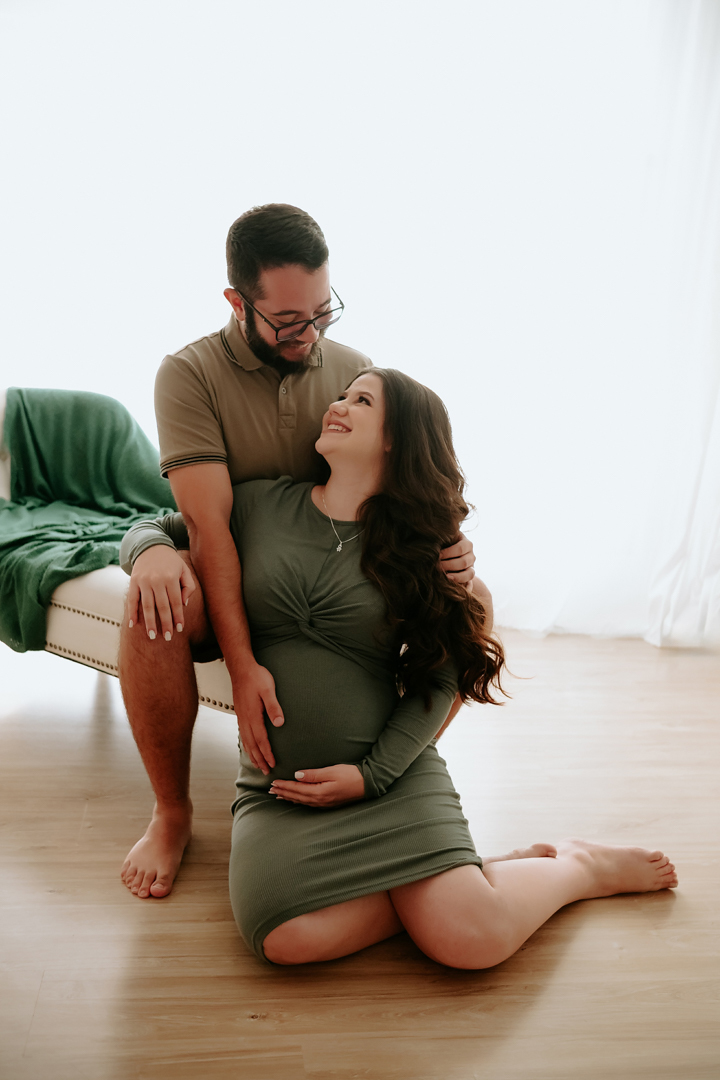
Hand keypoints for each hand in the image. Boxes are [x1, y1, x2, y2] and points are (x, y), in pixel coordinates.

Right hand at [127, 545, 195, 639]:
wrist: (151, 545)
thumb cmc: (171, 561)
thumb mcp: (184, 570)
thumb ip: (188, 586)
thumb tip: (183, 605)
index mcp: (171, 577)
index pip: (176, 602)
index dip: (178, 617)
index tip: (180, 629)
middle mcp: (157, 580)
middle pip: (162, 606)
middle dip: (165, 623)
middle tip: (168, 637)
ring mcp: (143, 581)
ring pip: (146, 605)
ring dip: (149, 622)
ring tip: (153, 636)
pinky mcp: (133, 581)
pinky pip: (131, 599)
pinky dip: (131, 612)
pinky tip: (133, 624)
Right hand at [232, 661, 284, 775]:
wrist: (241, 668)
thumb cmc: (256, 677)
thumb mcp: (268, 689)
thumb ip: (274, 706)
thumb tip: (279, 723)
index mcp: (253, 715)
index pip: (261, 739)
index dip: (267, 753)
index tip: (272, 764)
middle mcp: (245, 719)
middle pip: (252, 745)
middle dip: (259, 759)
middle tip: (266, 772)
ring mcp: (241, 717)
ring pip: (246, 741)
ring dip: (252, 755)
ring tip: (257, 765)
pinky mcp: (241, 714)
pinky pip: (243, 735)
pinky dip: (246, 745)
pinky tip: (249, 748)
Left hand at [269, 765, 364, 807]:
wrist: (367, 784)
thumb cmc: (351, 775)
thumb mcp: (332, 771)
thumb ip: (314, 774)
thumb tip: (297, 775)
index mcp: (319, 792)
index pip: (297, 789)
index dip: (284, 786)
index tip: (273, 783)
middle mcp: (320, 800)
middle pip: (297, 797)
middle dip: (283, 793)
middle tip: (270, 790)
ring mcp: (324, 803)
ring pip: (301, 801)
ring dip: (289, 797)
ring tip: (278, 795)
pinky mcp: (328, 803)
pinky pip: (308, 803)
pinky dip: (298, 800)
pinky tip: (295, 799)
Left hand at [439, 531, 475, 586]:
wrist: (449, 554)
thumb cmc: (444, 544)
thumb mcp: (445, 539)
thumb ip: (441, 540)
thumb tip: (431, 544)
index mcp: (467, 544)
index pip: (460, 548)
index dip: (448, 553)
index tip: (436, 556)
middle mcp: (471, 556)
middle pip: (463, 562)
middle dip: (448, 565)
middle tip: (436, 567)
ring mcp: (472, 567)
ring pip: (469, 574)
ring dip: (456, 577)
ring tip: (444, 578)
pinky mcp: (469, 577)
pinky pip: (470, 583)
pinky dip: (463, 585)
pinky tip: (453, 585)